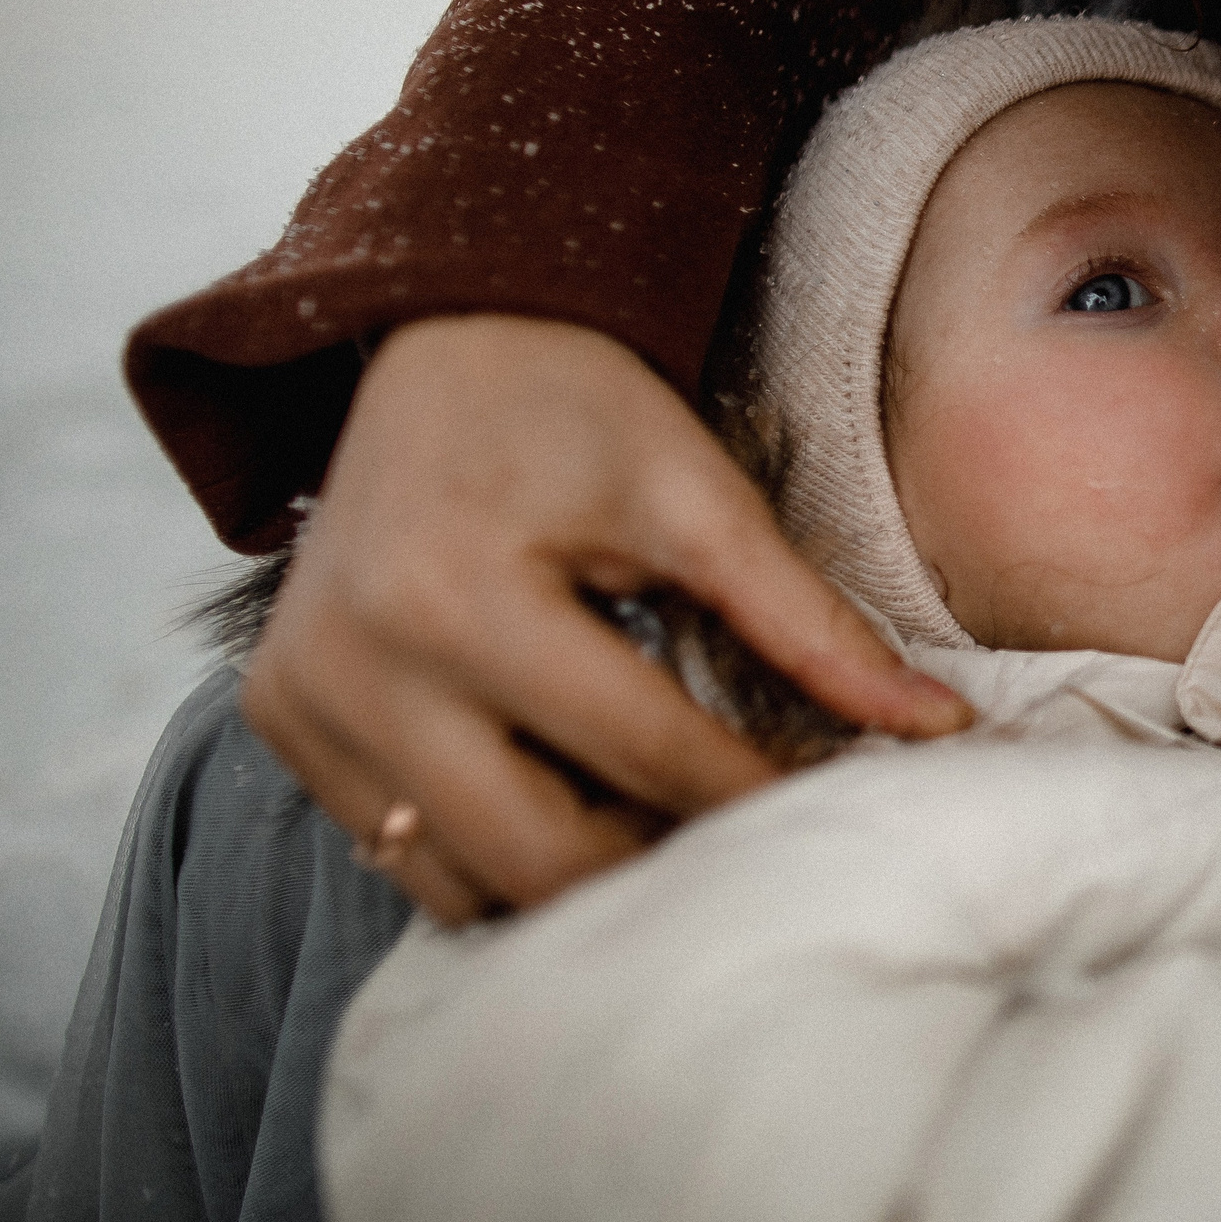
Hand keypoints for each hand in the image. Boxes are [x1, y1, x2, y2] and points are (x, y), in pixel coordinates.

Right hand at [241, 314, 969, 922]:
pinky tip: (573, 807)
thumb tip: (936, 726)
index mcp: (458, 596)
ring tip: (666, 826)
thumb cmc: (580, 410)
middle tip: (751, 846)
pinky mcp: (284, 724)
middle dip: (665, 862)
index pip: (647, 752)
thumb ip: (810, 624)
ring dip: (579, 877)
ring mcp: (304, 705)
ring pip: (467, 881)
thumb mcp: (700, 498)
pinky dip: (497, 855)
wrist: (445, 340)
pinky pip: (403, 851)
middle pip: (545, 854)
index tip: (835, 815)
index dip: (759, 796)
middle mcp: (358, 664)